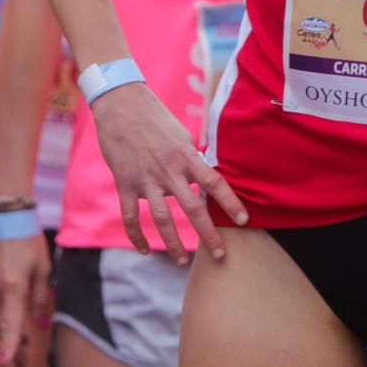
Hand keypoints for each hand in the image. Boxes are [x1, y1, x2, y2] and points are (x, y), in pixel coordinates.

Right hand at [0, 232, 54, 366]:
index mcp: (13, 286)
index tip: (5, 363)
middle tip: (25, 358)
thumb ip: (41, 299)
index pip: (9, 323)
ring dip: (1, 331)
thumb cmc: (28, 240)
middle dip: (11, 344)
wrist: (3, 216)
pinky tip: (2, 314)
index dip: (8, 345)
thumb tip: (39, 325)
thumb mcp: (42, 268)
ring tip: (20, 339)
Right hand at [89, 82, 247, 262]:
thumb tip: (204, 178)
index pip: (215, 183)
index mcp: (187, 156)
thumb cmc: (155, 118)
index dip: (231, 203)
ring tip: (182, 262)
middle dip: (208, 235)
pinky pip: (131, 217)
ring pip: (162, 219)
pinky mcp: (125, 183)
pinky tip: (144, 250)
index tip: (244, 220)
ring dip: (173, 244)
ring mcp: (145, 179)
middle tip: (220, 256)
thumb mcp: (181, 135)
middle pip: (192, 208)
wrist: (121, 104)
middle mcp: (169, 170)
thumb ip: (192, 159)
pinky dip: (137, 236)